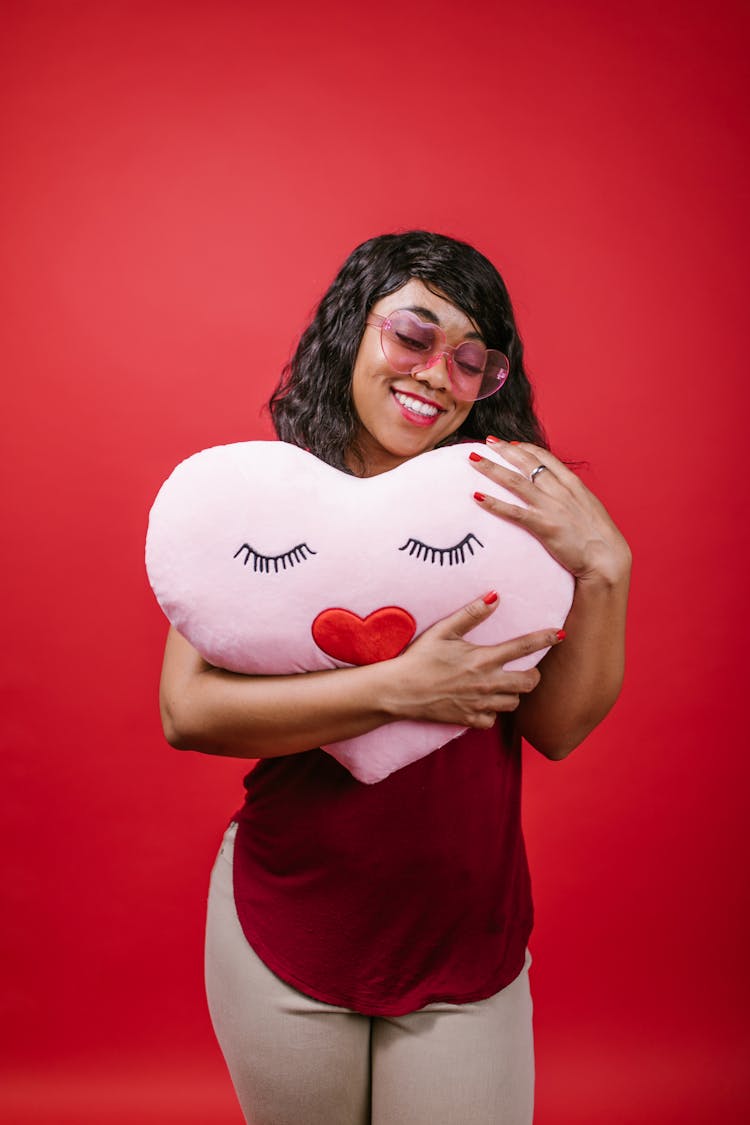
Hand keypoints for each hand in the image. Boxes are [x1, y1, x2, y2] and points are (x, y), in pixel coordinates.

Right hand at [392, 592, 564, 729]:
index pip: (523, 647)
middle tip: (526, 669)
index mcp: (482, 658)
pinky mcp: (468, 720)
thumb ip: (471, 613)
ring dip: (513, 693)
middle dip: (533, 675)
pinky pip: (493, 720)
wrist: (398, 691)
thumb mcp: (443, 630)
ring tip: (503, 684)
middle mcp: (486, 683)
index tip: (560, 634)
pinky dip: (493, 712)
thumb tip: (495, 596)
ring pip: (514, 703)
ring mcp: (478, 704)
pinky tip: (484, 702)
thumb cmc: (419, 658)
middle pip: (528, 683)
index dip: (545, 639)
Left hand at [470, 439, 631, 584]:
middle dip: (504, 450)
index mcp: (572, 484)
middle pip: (526, 463)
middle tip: (487, 442)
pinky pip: (513, 511)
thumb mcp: (589, 509)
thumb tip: (560, 494)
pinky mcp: (543, 525)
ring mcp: (550, 507)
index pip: (545, 458)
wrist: (607, 558)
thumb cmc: (599, 538)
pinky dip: (493, 503)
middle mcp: (560, 490)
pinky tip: (477, 496)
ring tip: (474, 460)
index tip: (510, 443)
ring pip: (514, 482)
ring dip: (492, 469)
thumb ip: (573, 497)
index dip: (525, 448)